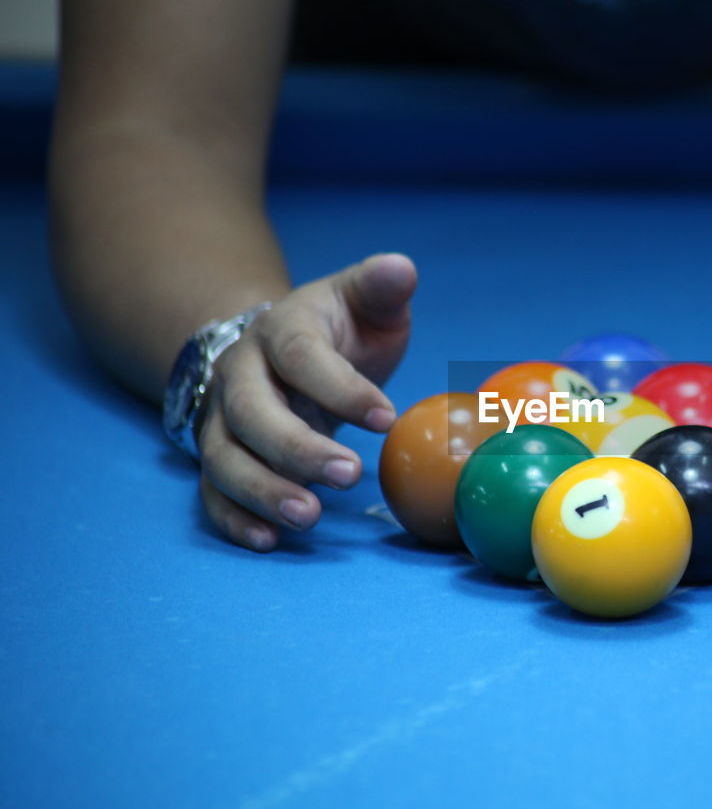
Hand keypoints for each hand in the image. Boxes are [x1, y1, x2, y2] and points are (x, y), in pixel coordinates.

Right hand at [197, 253, 416, 550]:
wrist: (277, 344)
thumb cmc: (337, 327)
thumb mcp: (363, 300)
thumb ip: (381, 286)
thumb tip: (401, 267)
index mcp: (280, 330)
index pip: (302, 357)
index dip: (341, 388)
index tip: (386, 417)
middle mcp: (239, 375)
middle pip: (253, 414)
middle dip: (297, 449)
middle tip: (350, 476)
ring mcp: (221, 418)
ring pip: (225, 458)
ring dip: (263, 491)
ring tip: (310, 518)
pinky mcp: (220, 455)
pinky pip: (213, 491)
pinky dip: (234, 519)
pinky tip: (268, 541)